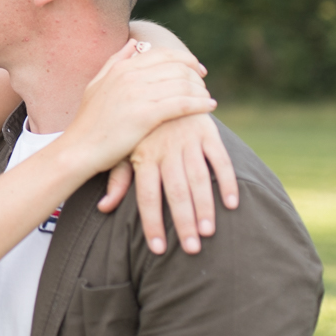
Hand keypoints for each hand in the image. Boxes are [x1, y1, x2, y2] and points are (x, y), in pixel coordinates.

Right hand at [63, 41, 216, 174]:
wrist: (78, 150)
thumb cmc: (89, 123)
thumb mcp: (96, 85)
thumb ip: (115, 62)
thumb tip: (133, 43)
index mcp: (121, 68)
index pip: (163, 53)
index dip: (185, 58)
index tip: (197, 68)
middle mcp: (130, 76)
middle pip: (176, 66)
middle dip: (195, 74)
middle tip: (204, 83)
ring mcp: (137, 95)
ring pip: (182, 83)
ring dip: (200, 89)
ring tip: (208, 97)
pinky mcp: (145, 115)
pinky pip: (182, 103)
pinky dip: (199, 103)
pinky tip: (210, 107)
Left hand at [97, 113, 238, 254]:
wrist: (163, 86)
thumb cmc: (141, 128)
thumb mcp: (124, 149)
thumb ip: (118, 179)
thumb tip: (104, 208)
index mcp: (143, 155)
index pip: (147, 196)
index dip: (152, 223)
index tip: (158, 249)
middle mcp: (165, 149)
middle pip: (175, 192)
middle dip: (183, 222)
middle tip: (191, 249)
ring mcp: (187, 139)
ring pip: (198, 179)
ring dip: (205, 207)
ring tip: (208, 233)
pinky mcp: (207, 132)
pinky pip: (219, 159)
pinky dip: (227, 181)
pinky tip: (232, 204)